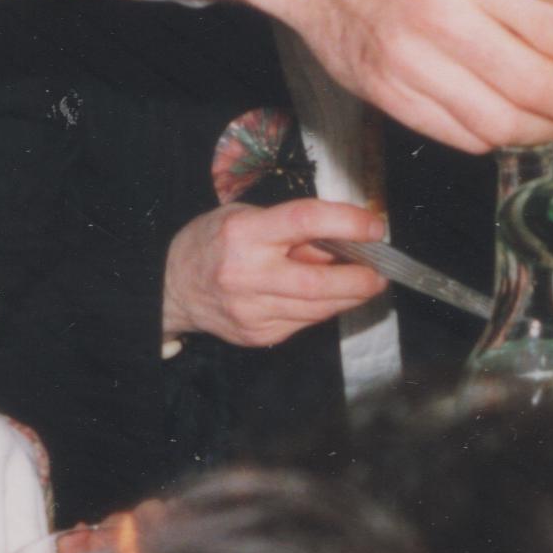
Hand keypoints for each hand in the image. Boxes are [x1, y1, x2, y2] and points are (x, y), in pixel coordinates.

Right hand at [160, 199, 390, 347]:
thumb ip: (293, 229)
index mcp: (243, 234)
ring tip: (365, 282)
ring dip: (348, 297)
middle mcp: (246, 275)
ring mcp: (251, 312)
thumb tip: (344, 240)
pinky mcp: (257, 336)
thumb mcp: (248, 217)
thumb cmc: (213, 241)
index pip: (304, 221)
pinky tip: (328, 297)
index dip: (347, 222)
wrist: (171, 287)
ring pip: (316, 309)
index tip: (374, 226)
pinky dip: (323, 309)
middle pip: (316, 282)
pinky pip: (303, 322)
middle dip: (358, 280)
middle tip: (381, 272)